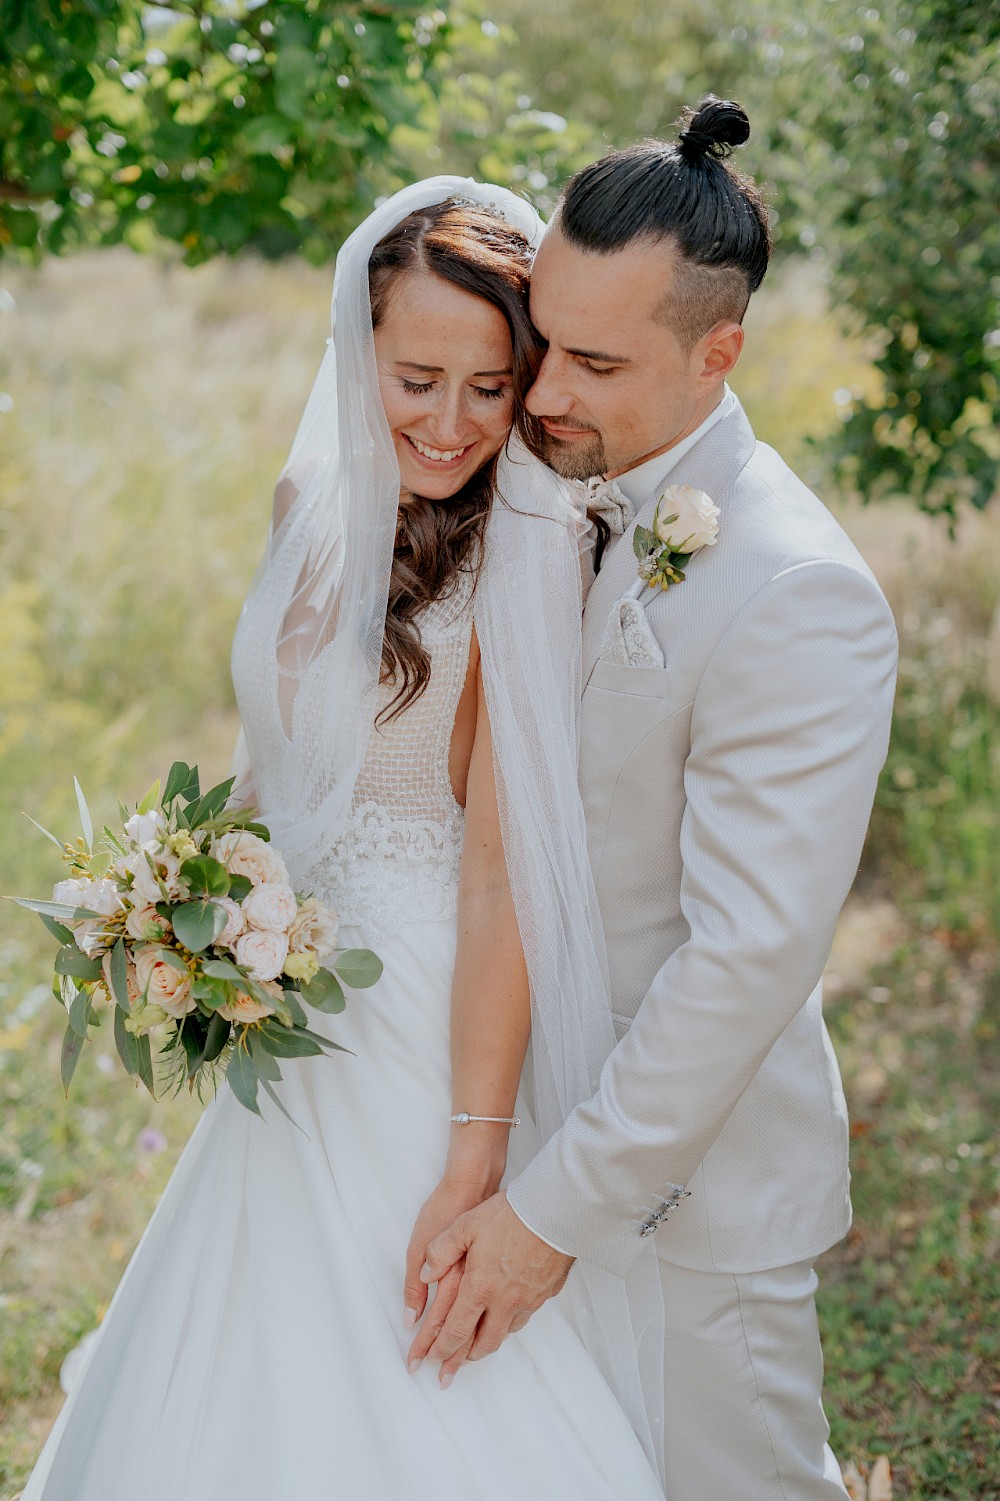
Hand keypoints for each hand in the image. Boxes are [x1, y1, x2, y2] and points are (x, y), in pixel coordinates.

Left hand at [407, 1191, 573, 1386]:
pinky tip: (506, 1317)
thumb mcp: (465, 1225)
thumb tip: (425, 1274)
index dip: (441, 1349)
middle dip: (464, 1359)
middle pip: (483, 1344)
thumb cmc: (510, 1215)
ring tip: (476, 1346)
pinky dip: (510, 1323)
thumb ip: (441, 1251)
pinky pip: (525, 1316)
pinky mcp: (546, 1292)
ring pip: (506, 1333)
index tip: (431, 1359)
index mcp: (480, 1287)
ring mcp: (528, 1299)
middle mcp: (505, 1301)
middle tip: (452, 1367)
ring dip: (488, 1342)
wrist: (554, 1210)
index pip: (456, 1330)